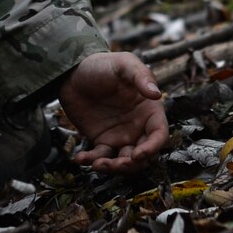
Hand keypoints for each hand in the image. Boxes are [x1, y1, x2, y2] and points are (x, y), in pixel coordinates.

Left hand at [58, 52, 167, 173]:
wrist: (74, 71)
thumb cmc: (103, 65)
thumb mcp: (123, 64)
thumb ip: (140, 76)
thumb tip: (156, 94)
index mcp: (149, 110)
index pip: (159, 134)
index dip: (152, 148)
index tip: (138, 154)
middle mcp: (138, 126)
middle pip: (143, 155)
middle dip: (131, 164)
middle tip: (115, 163)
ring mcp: (120, 135)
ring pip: (123, 161)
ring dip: (113, 167)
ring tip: (96, 164)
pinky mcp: (102, 140)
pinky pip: (100, 156)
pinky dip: (91, 161)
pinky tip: (80, 158)